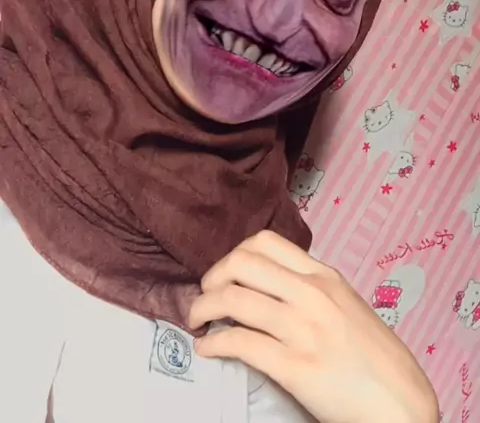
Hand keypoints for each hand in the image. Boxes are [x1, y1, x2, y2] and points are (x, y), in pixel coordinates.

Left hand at [189, 231, 438, 422]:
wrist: (402, 403)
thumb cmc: (377, 360)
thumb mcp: (347, 306)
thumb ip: (312, 291)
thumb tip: (270, 288)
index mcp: (325, 277)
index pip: (265, 242)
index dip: (234, 255)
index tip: (225, 275)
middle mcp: (312, 294)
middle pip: (242, 263)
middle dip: (213, 278)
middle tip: (205, 297)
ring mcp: (303, 328)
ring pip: (234, 299)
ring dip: (202, 309)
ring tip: (196, 322)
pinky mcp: (296, 366)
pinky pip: (240, 343)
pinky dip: (213, 344)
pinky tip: (208, 350)